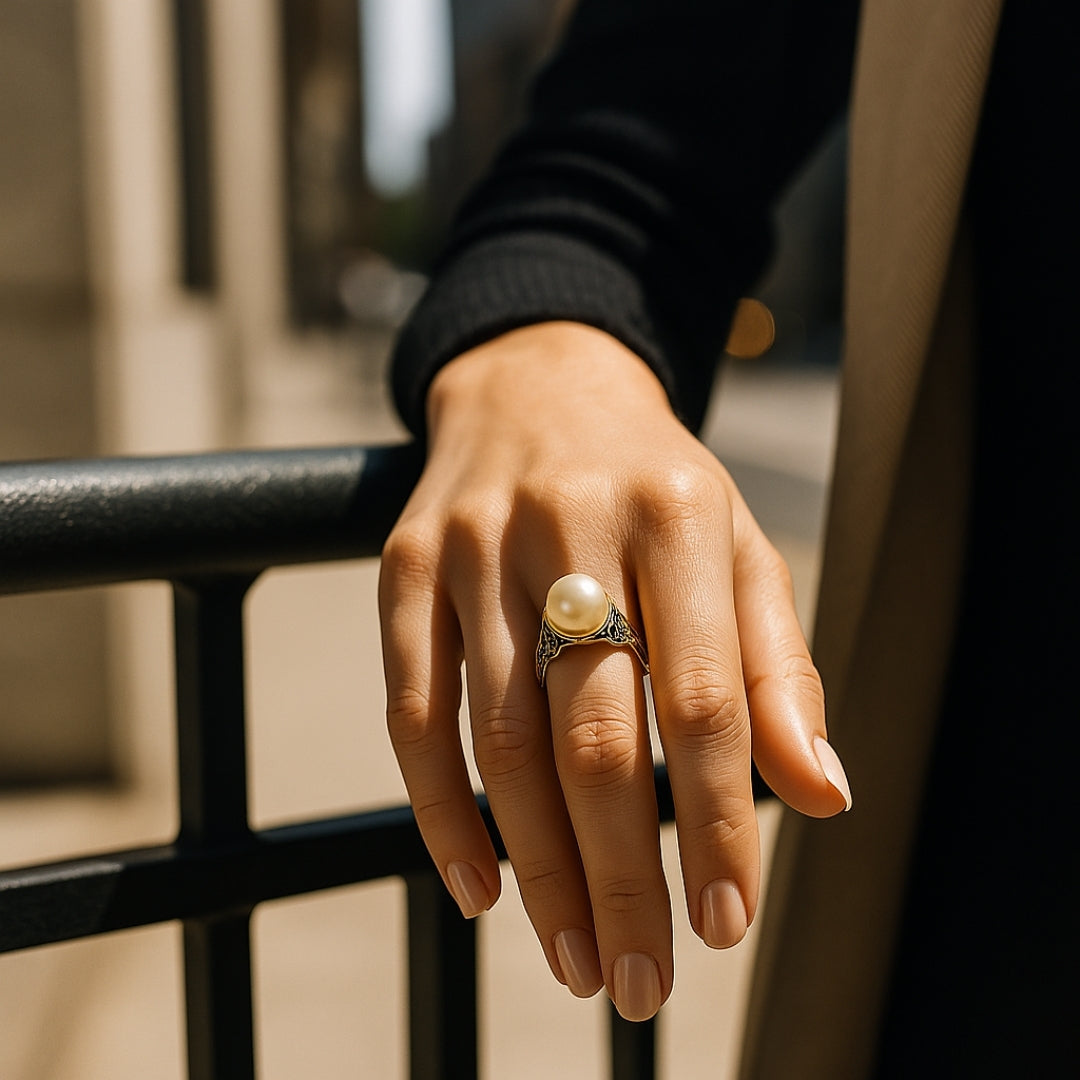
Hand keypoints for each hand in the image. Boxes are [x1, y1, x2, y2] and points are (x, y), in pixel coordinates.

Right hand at [379, 322, 850, 1020]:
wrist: (537, 384)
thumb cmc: (653, 483)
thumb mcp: (737, 548)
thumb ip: (776, 668)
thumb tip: (820, 795)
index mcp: (675, 513)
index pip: (702, 695)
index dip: (713, 820)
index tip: (723, 920)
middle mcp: (569, 524)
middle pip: (593, 733)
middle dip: (620, 873)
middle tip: (640, 976)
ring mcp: (475, 546)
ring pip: (500, 736)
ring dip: (537, 865)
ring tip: (576, 953)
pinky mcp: (404, 567)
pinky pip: (412, 710)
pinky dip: (442, 811)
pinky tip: (479, 886)